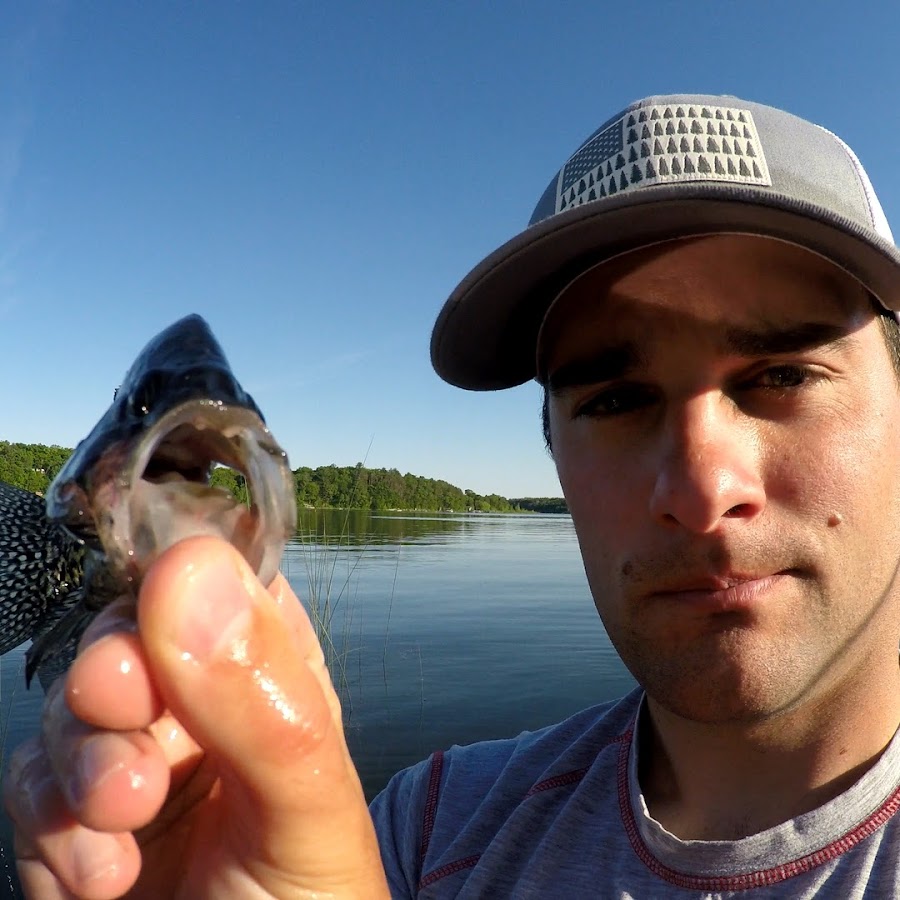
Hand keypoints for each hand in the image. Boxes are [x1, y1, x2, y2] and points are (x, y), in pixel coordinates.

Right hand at [3, 536, 388, 898]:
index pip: (228, 578)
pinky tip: (102, 875)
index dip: (183, 568)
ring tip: (124, 816)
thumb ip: (262, 696)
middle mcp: (200, 705)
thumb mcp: (307, 804)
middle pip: (128, 632)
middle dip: (115, 670)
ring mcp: (133, 759)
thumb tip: (192, 569)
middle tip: (123, 710)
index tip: (159, 589)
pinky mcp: (73, 824)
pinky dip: (50, 827)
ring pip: (69, 708)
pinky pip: (30, 786)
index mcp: (274, 673)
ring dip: (83, 759)